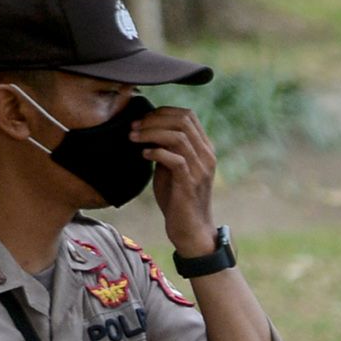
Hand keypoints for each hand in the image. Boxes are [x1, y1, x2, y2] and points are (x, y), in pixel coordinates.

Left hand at [132, 101, 223, 254]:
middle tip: (134, 127)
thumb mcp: (173, 167)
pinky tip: (143, 156)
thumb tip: (147, 129)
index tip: (142, 120)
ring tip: (133, 138)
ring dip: (150, 133)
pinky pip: (174, 158)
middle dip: (153, 120)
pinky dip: (155, 152)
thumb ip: (167, 149)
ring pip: (177, 136)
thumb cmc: (178, 198)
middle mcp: (206, 155)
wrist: (190, 229)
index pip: (188, 115)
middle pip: (182, 121)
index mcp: (204, 148)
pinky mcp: (190, 182)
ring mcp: (200, 169)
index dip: (162, 112)